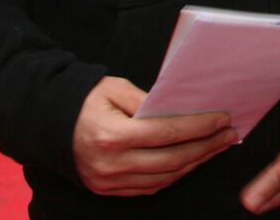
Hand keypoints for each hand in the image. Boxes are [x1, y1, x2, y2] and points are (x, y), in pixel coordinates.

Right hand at [72, 76, 237, 195]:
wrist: (50, 124)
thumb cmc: (86, 101)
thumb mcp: (114, 88)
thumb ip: (146, 100)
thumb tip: (179, 107)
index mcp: (113, 136)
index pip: (167, 134)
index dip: (199, 127)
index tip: (222, 119)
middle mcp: (112, 164)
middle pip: (171, 160)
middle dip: (206, 147)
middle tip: (229, 134)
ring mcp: (110, 182)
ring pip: (164, 178)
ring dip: (195, 163)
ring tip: (216, 147)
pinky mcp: (108, 191)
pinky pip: (150, 188)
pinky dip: (174, 176)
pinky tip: (191, 162)